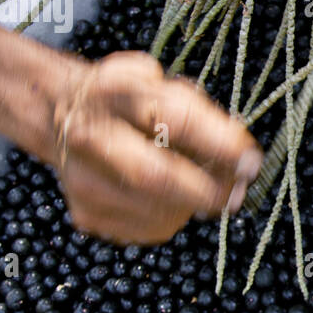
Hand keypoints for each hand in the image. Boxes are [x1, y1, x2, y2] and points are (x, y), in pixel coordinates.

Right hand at [49, 51, 261, 242]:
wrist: (60, 115)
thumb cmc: (126, 100)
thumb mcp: (162, 84)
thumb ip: (201, 113)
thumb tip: (241, 156)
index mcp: (117, 92)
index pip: (176, 121)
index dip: (221, 145)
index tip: (252, 162)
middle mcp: (92, 137)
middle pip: (157, 177)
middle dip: (208, 190)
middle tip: (237, 193)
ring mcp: (85, 182)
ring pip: (159, 211)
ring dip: (194, 204)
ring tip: (200, 186)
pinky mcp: (87, 215)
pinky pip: (150, 228)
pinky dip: (173, 216)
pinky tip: (168, 197)